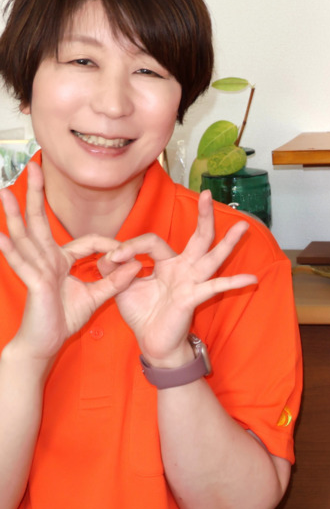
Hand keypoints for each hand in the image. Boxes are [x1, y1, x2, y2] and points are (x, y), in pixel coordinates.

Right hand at [0, 162, 139, 361]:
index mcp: (60, 261)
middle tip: (33, 166)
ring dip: (14, 214)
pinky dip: (11, 249)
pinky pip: (21, 263)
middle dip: (37, 195)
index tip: (126, 253)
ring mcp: (36, 268)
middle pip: (40, 221)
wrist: (46, 342)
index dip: (110, 246)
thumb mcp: (96, 297)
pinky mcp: (33, 282)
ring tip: (5, 192)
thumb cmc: (64, 319)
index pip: (87, 241)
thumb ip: (116, 281)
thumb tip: (137, 266)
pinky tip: (0, 236)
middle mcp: (46, 259)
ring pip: (25, 236)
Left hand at [100, 191, 256, 363]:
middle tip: (208, 194)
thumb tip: (106, 254)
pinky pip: (215, 288)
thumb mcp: (122, 287)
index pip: (152, 241)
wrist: (152, 341)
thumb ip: (114, 269)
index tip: (112, 258)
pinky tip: (251, 279)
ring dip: (228, 242)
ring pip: (212, 257)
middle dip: (203, 216)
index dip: (130, 246)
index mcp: (166, 263)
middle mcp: (183, 269)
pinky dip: (233, 283)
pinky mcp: (194, 297)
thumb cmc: (142, 313)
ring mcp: (192, 282)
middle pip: (197, 238)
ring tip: (243, 226)